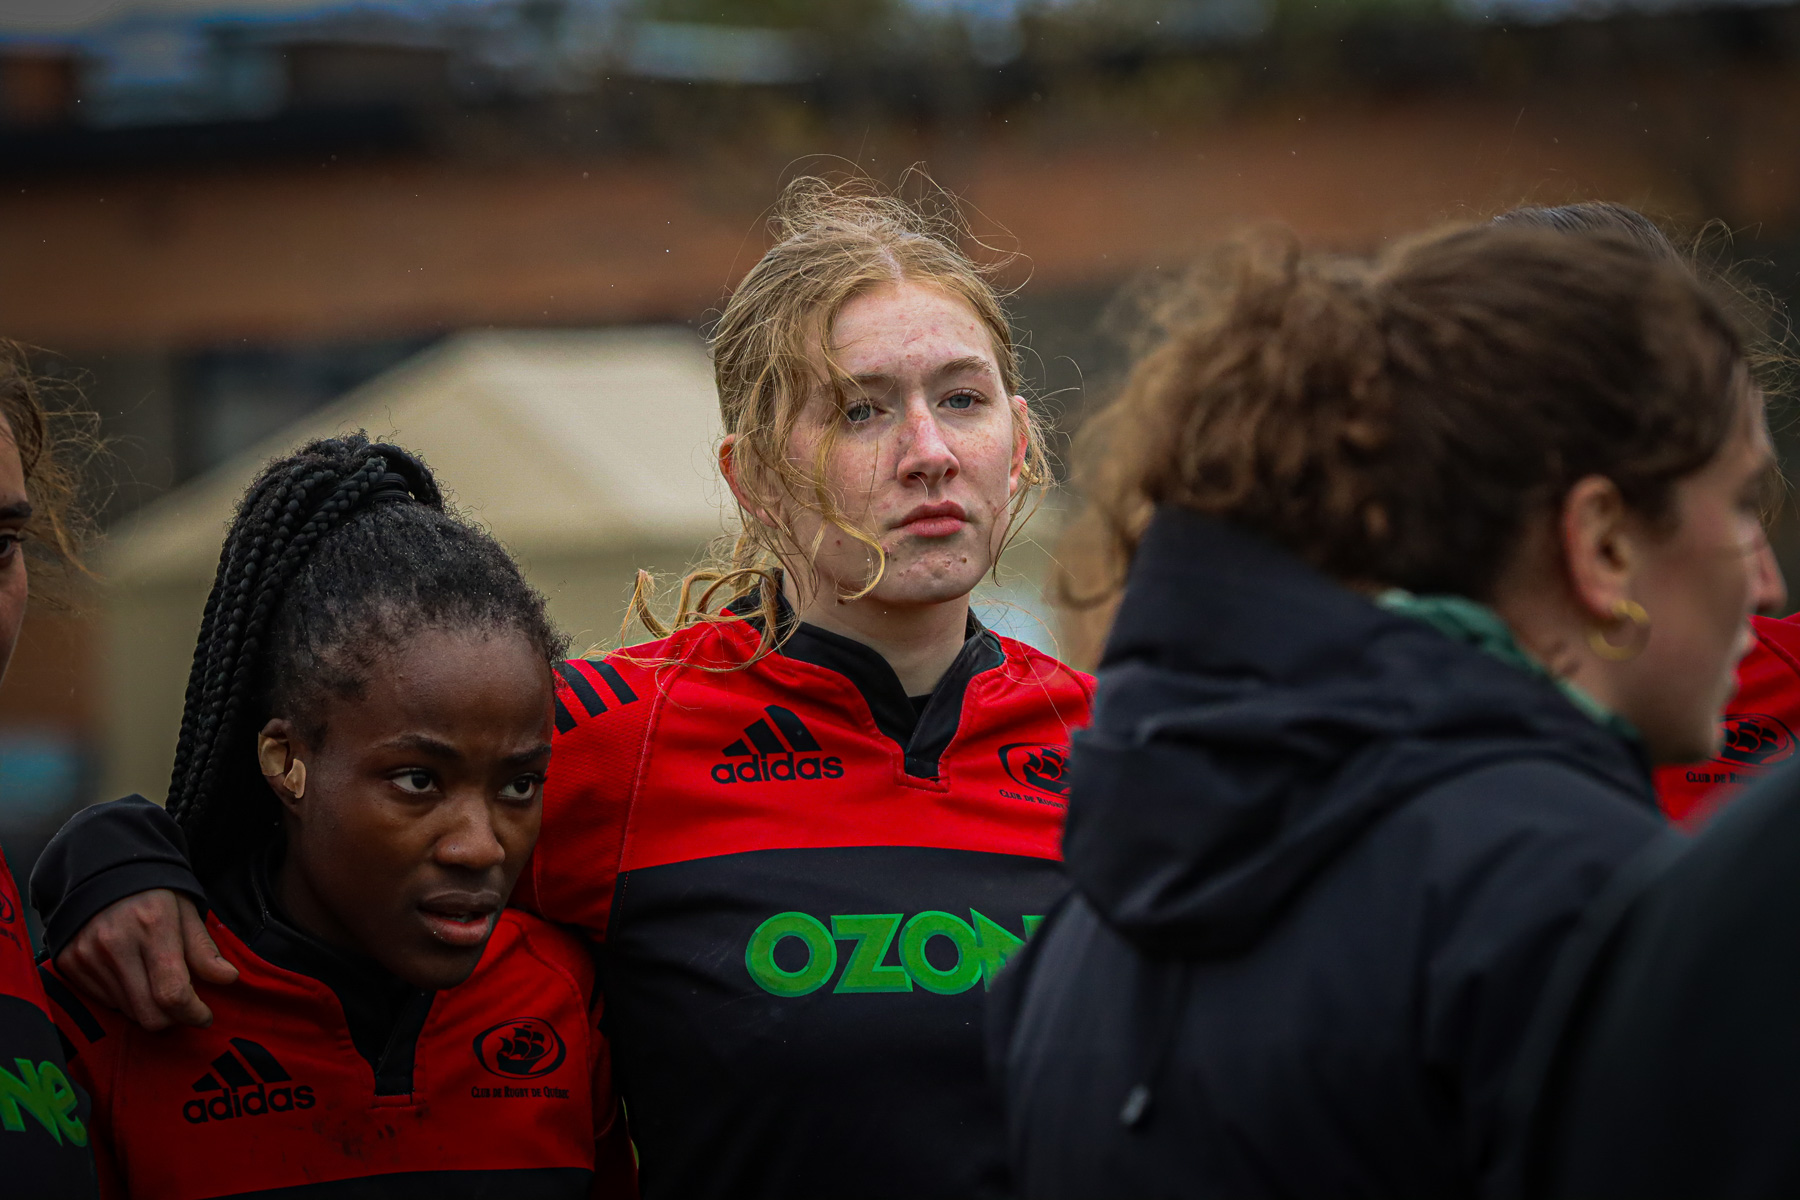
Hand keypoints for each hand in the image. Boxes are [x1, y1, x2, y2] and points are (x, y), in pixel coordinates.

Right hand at [54, 889, 237, 1030]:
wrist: (102, 873)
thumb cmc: (154, 893)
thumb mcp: (186, 912)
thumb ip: (204, 950)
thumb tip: (227, 978)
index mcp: (153, 926)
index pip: (172, 992)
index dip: (193, 1013)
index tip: (204, 1016)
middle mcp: (116, 944)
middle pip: (148, 1014)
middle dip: (174, 1018)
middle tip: (186, 1007)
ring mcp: (88, 956)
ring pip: (127, 1012)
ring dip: (149, 1008)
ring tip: (158, 984)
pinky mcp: (70, 964)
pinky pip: (104, 1002)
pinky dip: (125, 999)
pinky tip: (134, 977)